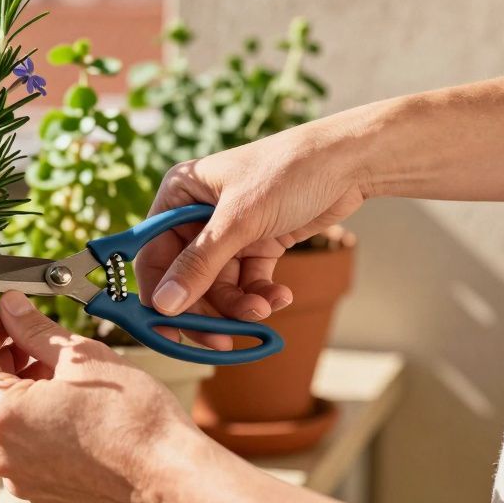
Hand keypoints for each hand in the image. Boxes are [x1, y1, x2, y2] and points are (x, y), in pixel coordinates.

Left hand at [0, 291, 200, 502]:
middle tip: (33, 335)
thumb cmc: (132, 418)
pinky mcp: (41, 492)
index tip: (5, 312)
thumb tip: (11, 307)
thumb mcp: (80, 357)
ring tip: (55, 367)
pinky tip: (64, 402)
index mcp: (0, 415)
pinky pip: (20, 448)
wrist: (171, 479)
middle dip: (2, 358)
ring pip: (0, 421)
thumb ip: (34, 329)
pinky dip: (31, 419)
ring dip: (17, 388)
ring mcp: (18, 478)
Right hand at [135, 121, 367, 335]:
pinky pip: (247, 281)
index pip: (153, 254)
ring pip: (219, 285)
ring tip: (263, 310)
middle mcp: (197, 214)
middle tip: (221, 339)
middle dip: (207, 307)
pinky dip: (260, 294)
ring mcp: (228, 231)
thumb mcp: (240, 220)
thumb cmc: (289, 172)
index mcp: (179, 195)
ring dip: (239, 304)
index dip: (158, 294)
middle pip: (186, 278)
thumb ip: (200, 264)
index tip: (166, 331)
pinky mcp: (257, 243)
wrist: (350, 162)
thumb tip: (164, 305)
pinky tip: (279, 297)